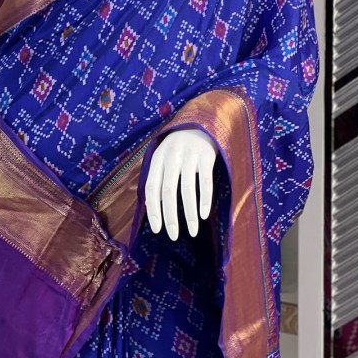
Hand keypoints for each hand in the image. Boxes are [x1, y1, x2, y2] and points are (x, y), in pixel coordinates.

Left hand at [145, 126, 217, 240]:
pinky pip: (205, 182)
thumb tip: (151, 208)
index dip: (153, 210)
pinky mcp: (207, 155)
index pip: (151, 187)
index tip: (158, 230)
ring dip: (190, 214)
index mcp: (157, 158)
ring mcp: (190, 155)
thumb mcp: (163, 155)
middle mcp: (171, 156)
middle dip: (170, 217)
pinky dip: (204, 200)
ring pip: (187, 190)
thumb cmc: (179, 146)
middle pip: (168, 191)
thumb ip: (158, 176)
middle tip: (173, 236)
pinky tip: (204, 215)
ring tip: (192, 231)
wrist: (202, 121)